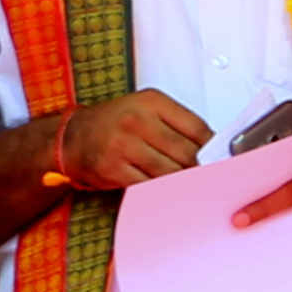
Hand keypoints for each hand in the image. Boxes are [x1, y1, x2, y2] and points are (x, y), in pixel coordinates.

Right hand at [52, 88, 209, 190]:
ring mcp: (123, 145)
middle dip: (199, 167)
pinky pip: (149, 185)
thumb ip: (177, 124)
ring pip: (170, 172)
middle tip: (206, 176)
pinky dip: (161, 190)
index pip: (197, 128)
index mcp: (151, 102)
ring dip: (182, 181)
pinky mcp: (113, 169)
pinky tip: (165, 189)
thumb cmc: (116, 123)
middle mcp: (136, 120)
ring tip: (187, 183)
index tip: (218, 158)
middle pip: (186, 153)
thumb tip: (213, 148)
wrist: (73, 136)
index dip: (212, 147)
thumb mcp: (147, 109)